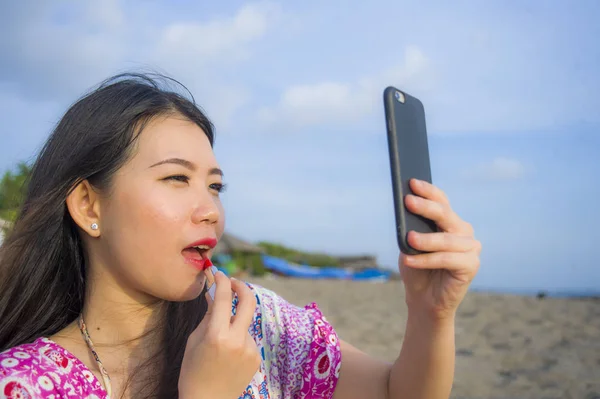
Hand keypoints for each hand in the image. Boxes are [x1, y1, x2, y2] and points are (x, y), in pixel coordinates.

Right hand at [179, 271, 260, 398]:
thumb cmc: (193, 372)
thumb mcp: (194, 341)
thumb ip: (208, 316)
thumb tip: (213, 294)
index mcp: (217, 335)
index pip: (224, 298)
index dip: (223, 281)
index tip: (219, 274)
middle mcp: (237, 340)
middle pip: (249, 301)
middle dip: (242, 286)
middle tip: (234, 283)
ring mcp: (250, 349)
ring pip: (244, 323)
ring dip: (235, 322)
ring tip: (220, 342)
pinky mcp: (256, 357)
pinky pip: (247, 338)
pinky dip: (238, 338)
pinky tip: (228, 356)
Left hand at [399, 178, 480, 321]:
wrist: (423, 299)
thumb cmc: (416, 268)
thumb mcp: (410, 244)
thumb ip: (412, 228)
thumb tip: (407, 213)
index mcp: (450, 222)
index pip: (441, 201)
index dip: (428, 191)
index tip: (411, 183)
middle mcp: (463, 231)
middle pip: (445, 215)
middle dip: (425, 207)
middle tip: (408, 201)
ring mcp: (470, 248)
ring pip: (446, 240)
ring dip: (425, 239)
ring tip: (408, 239)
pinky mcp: (471, 265)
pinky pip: (446, 259)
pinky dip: (426, 259)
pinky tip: (409, 259)